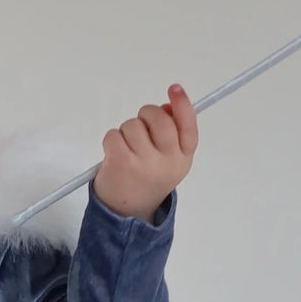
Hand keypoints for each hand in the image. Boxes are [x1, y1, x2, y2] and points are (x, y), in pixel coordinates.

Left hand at [91, 84, 197, 221]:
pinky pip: (114, 134)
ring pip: (133, 125)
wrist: (128, 213)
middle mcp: (167, 162)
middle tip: (141, 124)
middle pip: (159, 119)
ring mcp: (145, 164)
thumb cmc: (147, 178)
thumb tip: (166, 107)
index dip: (182, 105)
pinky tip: (115, 155)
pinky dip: (111, 140)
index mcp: (182, 158)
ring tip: (128, 150)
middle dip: (147, 114)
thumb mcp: (167, 160)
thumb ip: (171, 134)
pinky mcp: (122, 163)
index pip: (188, 127)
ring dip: (126, 131)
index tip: (174, 88)